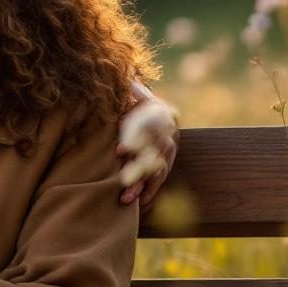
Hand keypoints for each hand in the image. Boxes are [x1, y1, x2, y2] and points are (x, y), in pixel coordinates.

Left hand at [119, 82, 178, 213]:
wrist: (162, 113)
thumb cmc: (141, 104)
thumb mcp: (138, 94)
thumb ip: (134, 91)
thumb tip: (127, 82)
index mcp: (160, 116)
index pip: (148, 130)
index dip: (134, 140)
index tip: (119, 151)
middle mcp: (167, 137)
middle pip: (152, 156)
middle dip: (136, 170)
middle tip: (120, 180)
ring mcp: (168, 153)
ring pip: (156, 172)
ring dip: (141, 186)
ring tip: (125, 199)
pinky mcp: (165, 164)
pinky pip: (159, 180)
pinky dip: (149, 192)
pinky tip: (139, 204)